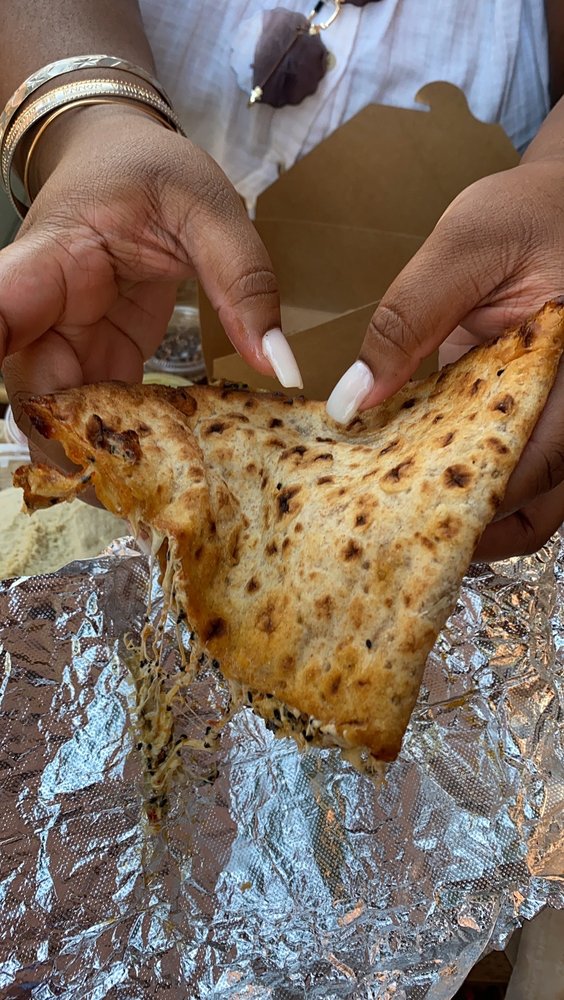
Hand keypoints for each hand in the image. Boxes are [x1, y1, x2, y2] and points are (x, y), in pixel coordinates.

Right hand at [0, 104, 301, 459]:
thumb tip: (277, 364)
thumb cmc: (151, 168)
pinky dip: (124, 446)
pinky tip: (165, 472)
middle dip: (69, 448)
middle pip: (30, 394)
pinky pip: (95, 415)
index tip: (22, 412)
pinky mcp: (94, 360)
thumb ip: (243, 280)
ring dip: (97, 459)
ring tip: (156, 496)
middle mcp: (43, 312)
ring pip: (57, 417)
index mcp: (54, 259)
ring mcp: (66, 342)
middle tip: (132, 494)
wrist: (123, 156)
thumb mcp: (207, 207)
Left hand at [326, 159, 563, 560]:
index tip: (399, 513)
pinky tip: (415, 481)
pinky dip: (473, 491)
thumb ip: (409, 320)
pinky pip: (515, 478)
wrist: (559, 211)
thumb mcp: (467, 246)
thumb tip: (351, 401)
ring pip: (533, 509)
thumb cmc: (528, 217)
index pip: (537, 463)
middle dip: (468, 528)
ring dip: (475, 522)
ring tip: (401, 519)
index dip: (472, 500)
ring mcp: (558, 423)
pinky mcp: (533, 423)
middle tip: (391, 534)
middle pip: (538, 508)